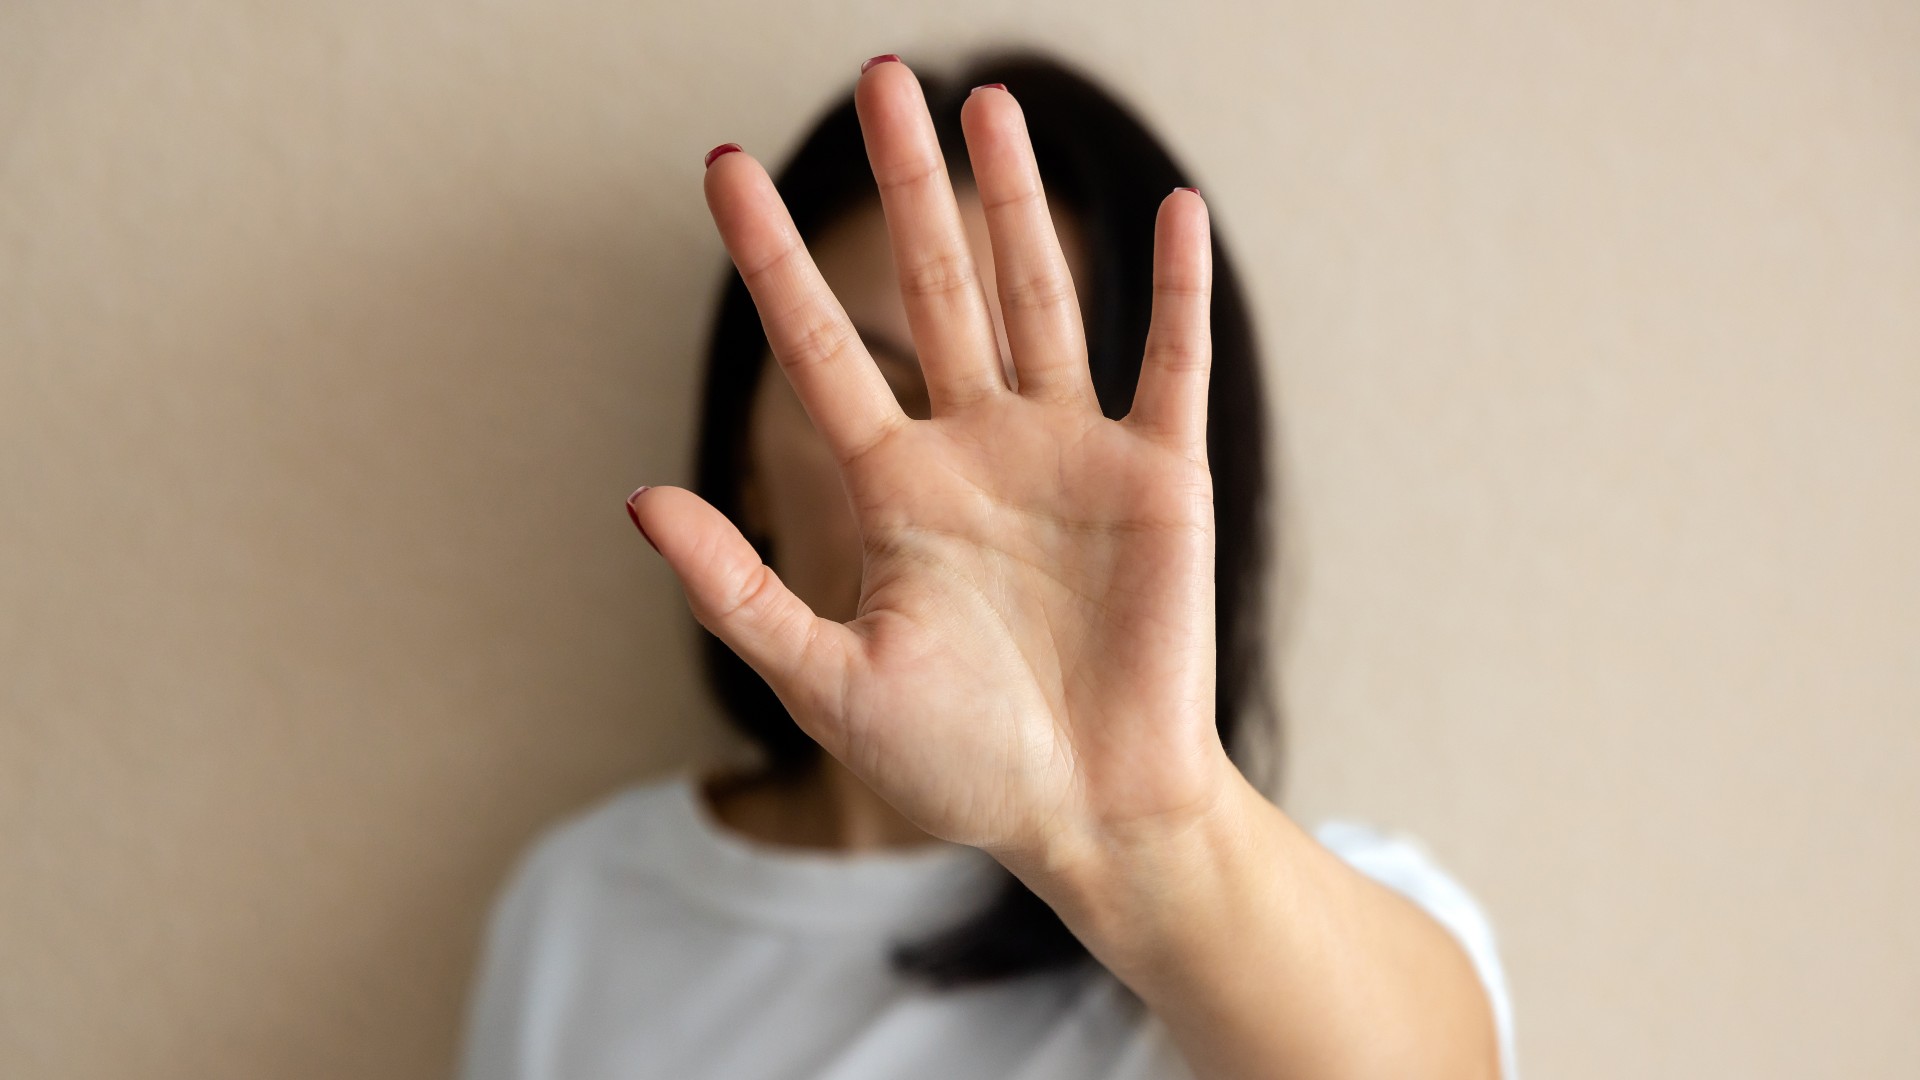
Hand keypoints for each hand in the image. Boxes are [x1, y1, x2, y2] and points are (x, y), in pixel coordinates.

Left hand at [632, 59, 1230, 877]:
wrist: (1089, 812)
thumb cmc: (960, 765)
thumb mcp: (831, 685)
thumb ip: (739, 592)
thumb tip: (636, 500)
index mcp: (898, 488)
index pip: (824, 347)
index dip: (775, 259)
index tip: (723, 169)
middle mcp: (980, 448)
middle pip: (938, 288)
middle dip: (910, 187)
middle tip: (883, 76)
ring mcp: (1072, 453)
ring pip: (1041, 300)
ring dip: (1020, 205)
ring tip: (989, 107)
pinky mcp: (1161, 477)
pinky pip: (1169, 363)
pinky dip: (1174, 290)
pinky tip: (1173, 210)